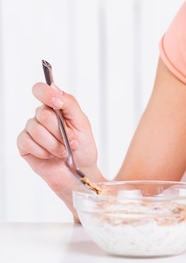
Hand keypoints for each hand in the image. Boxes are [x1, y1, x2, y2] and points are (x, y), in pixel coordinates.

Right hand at [17, 82, 99, 207]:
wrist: (79, 172)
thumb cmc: (83, 147)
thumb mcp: (82, 122)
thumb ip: (69, 104)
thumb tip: (55, 91)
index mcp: (55, 106)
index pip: (41, 90)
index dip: (47, 94)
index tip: (58, 103)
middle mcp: (41, 116)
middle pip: (43, 115)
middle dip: (60, 132)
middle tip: (71, 141)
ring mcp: (31, 130)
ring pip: (37, 130)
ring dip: (54, 145)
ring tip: (63, 151)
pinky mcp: (24, 145)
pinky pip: (28, 143)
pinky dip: (43, 152)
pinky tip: (50, 156)